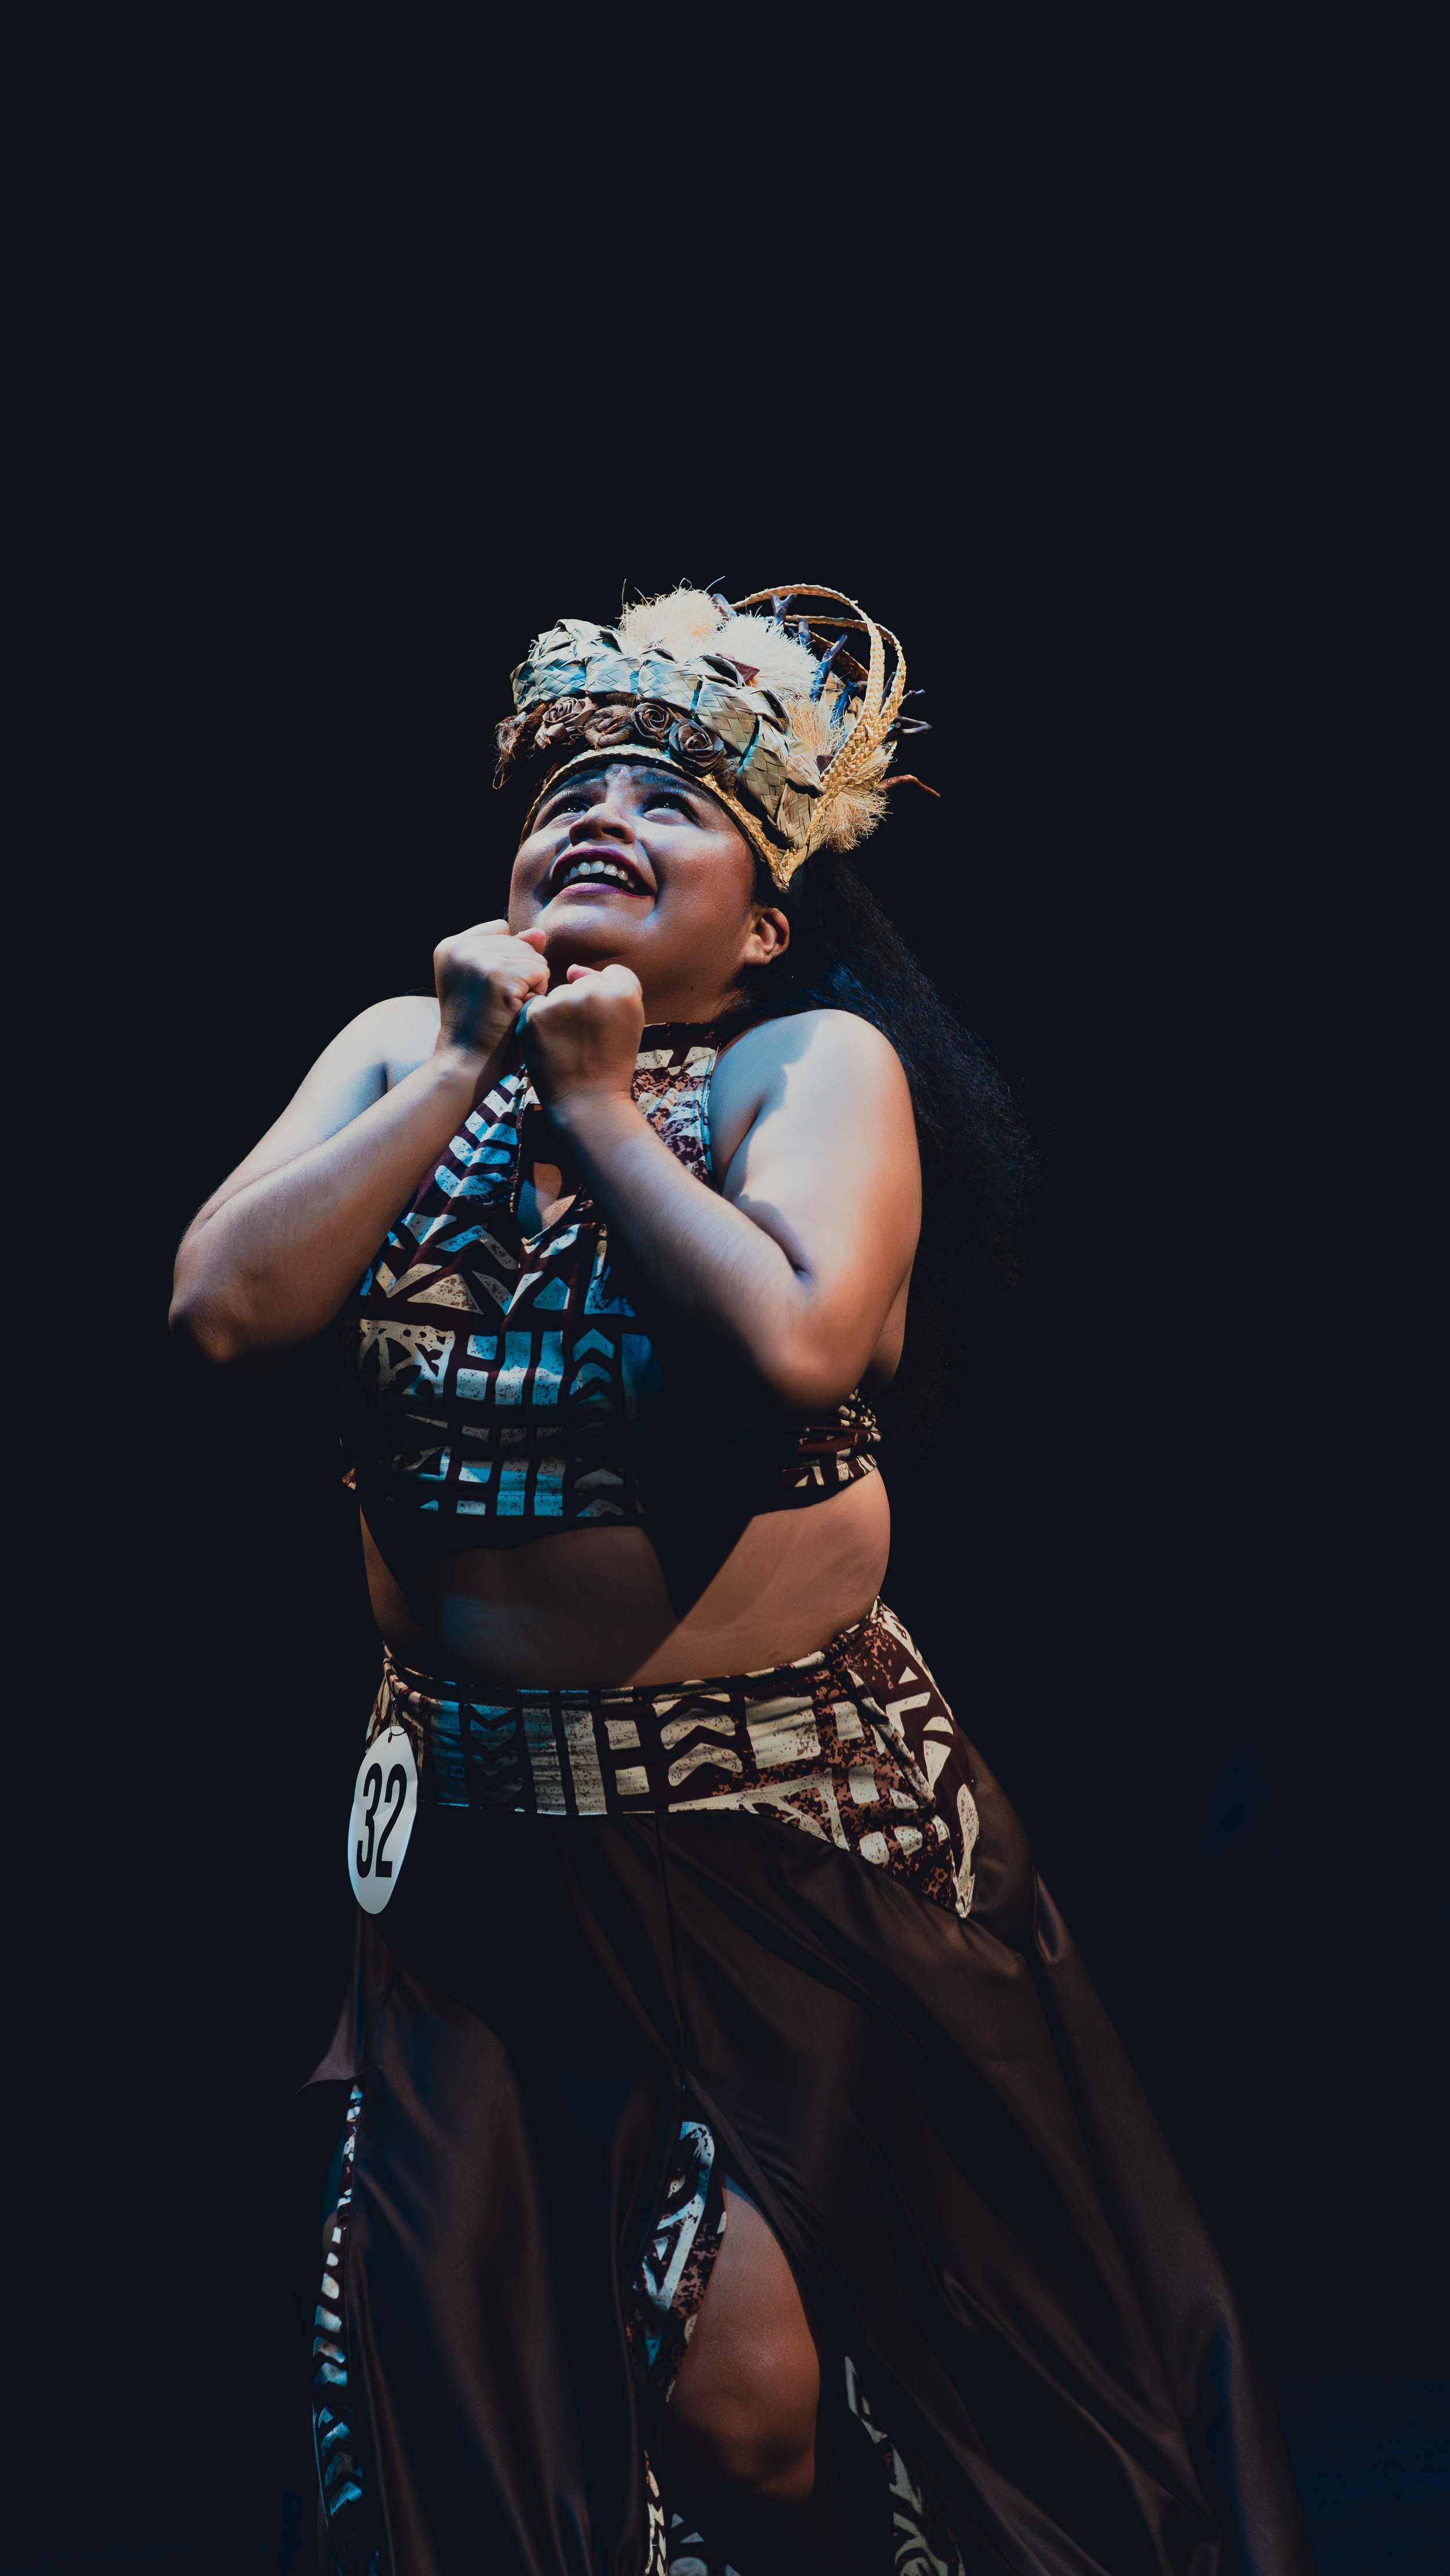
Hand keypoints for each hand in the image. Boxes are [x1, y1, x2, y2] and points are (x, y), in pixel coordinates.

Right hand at [432, 920, 548, 1070]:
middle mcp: (459, 947)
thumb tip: (539, 933)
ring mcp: (477, 959)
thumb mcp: (490, 983)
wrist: (468, 1063)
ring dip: (531, 985)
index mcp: (450, 946)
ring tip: (505, 1008)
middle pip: (520, 942)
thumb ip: (511, 952)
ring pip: (534, 956)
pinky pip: (540, 972)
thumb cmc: (482, 1027)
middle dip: (521, 973)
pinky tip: (515, 1012)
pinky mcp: (497, 975)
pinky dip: (536, 994)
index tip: (488, 991)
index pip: (501, 930)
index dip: (508, 961)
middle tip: (497, 1004)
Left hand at [521, 963, 645, 1120]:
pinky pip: (536, 1006)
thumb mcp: (629, 1023)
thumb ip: (614, 988)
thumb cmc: (611, 1064)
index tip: (607, 1027)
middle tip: (587, 1041)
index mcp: (625, 992)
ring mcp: (562, 1000)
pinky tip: (550, 1045)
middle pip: (582, 984)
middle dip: (582, 1007)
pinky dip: (539, 1024)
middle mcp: (594, 990)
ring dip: (559, 1014)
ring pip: (558, 994)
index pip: (613, 976)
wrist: (587, 1101)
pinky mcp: (536, 1013)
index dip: (608, 1002)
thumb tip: (572, 969)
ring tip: (568, 1045)